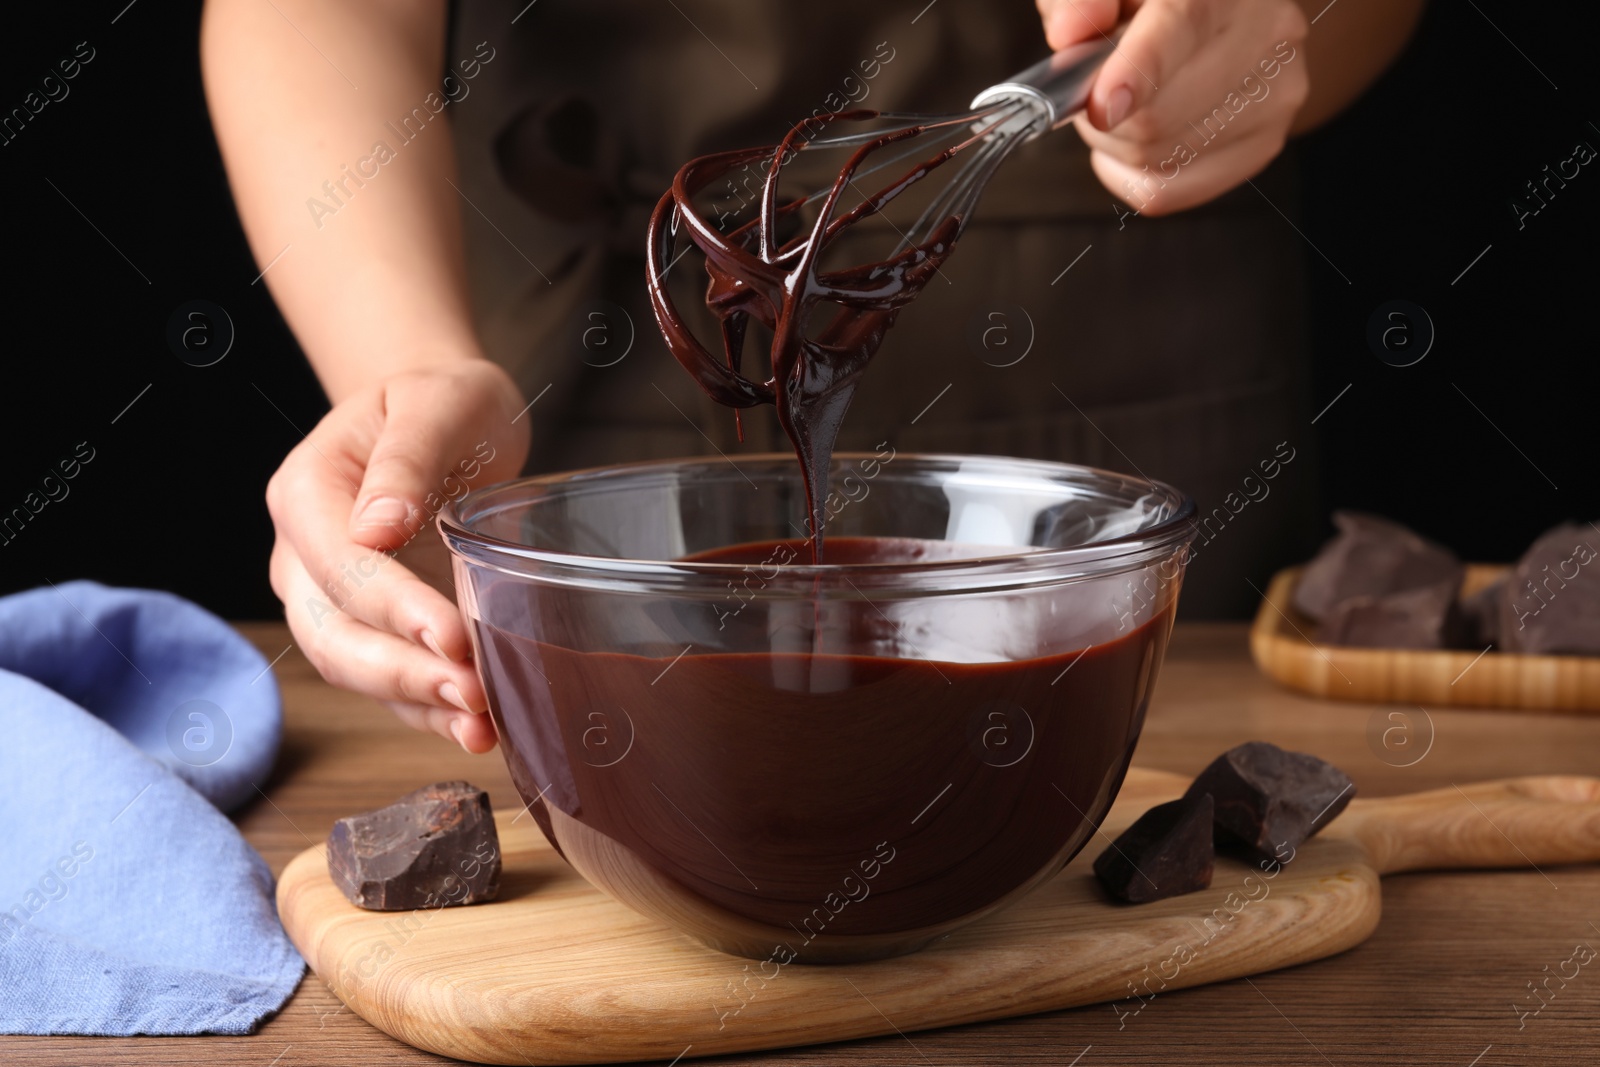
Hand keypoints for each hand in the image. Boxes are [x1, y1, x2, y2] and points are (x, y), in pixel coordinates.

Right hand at [266, 361, 529, 751]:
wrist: (442, 418)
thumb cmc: (439, 402)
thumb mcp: (434, 405)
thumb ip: (405, 461)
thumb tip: (376, 526)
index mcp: (305, 493)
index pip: (341, 566)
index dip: (395, 609)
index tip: (453, 637)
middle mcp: (302, 557)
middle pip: (334, 634)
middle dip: (402, 673)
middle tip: (473, 693)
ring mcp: (329, 601)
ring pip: (355, 670)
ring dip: (417, 704)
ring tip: (481, 726)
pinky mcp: (371, 630)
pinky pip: (390, 684)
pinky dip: (430, 712)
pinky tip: (477, 730)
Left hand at [1037, 0, 1310, 214]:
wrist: (1222, 18)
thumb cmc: (1151, 3)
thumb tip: (1069, 32)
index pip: (1183, 26)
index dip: (1138, 72)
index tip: (1102, 107)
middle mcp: (1266, 31)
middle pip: (1158, 115)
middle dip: (1100, 117)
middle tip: (1092, 92)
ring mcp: (1274, 94)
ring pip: (1158, 158)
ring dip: (1113, 143)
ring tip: (1118, 107)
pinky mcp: (1263, 145)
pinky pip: (1166, 191)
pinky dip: (1127, 175)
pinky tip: (1128, 143)